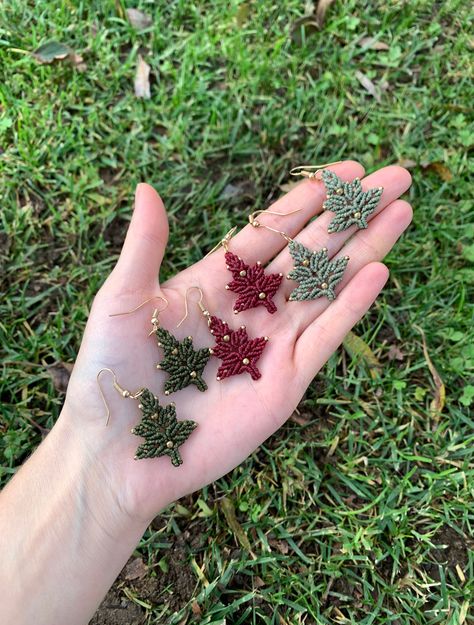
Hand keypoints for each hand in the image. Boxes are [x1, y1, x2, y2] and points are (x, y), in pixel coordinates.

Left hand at [63, 160, 411, 524]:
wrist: (118, 453)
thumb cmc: (111, 375)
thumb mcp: (122, 301)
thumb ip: (145, 245)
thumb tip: (146, 188)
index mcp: (214, 283)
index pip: (272, 232)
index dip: (307, 200)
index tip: (343, 172)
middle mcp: (250, 308)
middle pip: (311, 252)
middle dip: (352, 214)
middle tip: (393, 178)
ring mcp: (271, 344)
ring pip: (327, 287)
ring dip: (364, 249)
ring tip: (401, 212)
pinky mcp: (286, 382)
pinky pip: (326, 336)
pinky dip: (352, 306)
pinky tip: (377, 272)